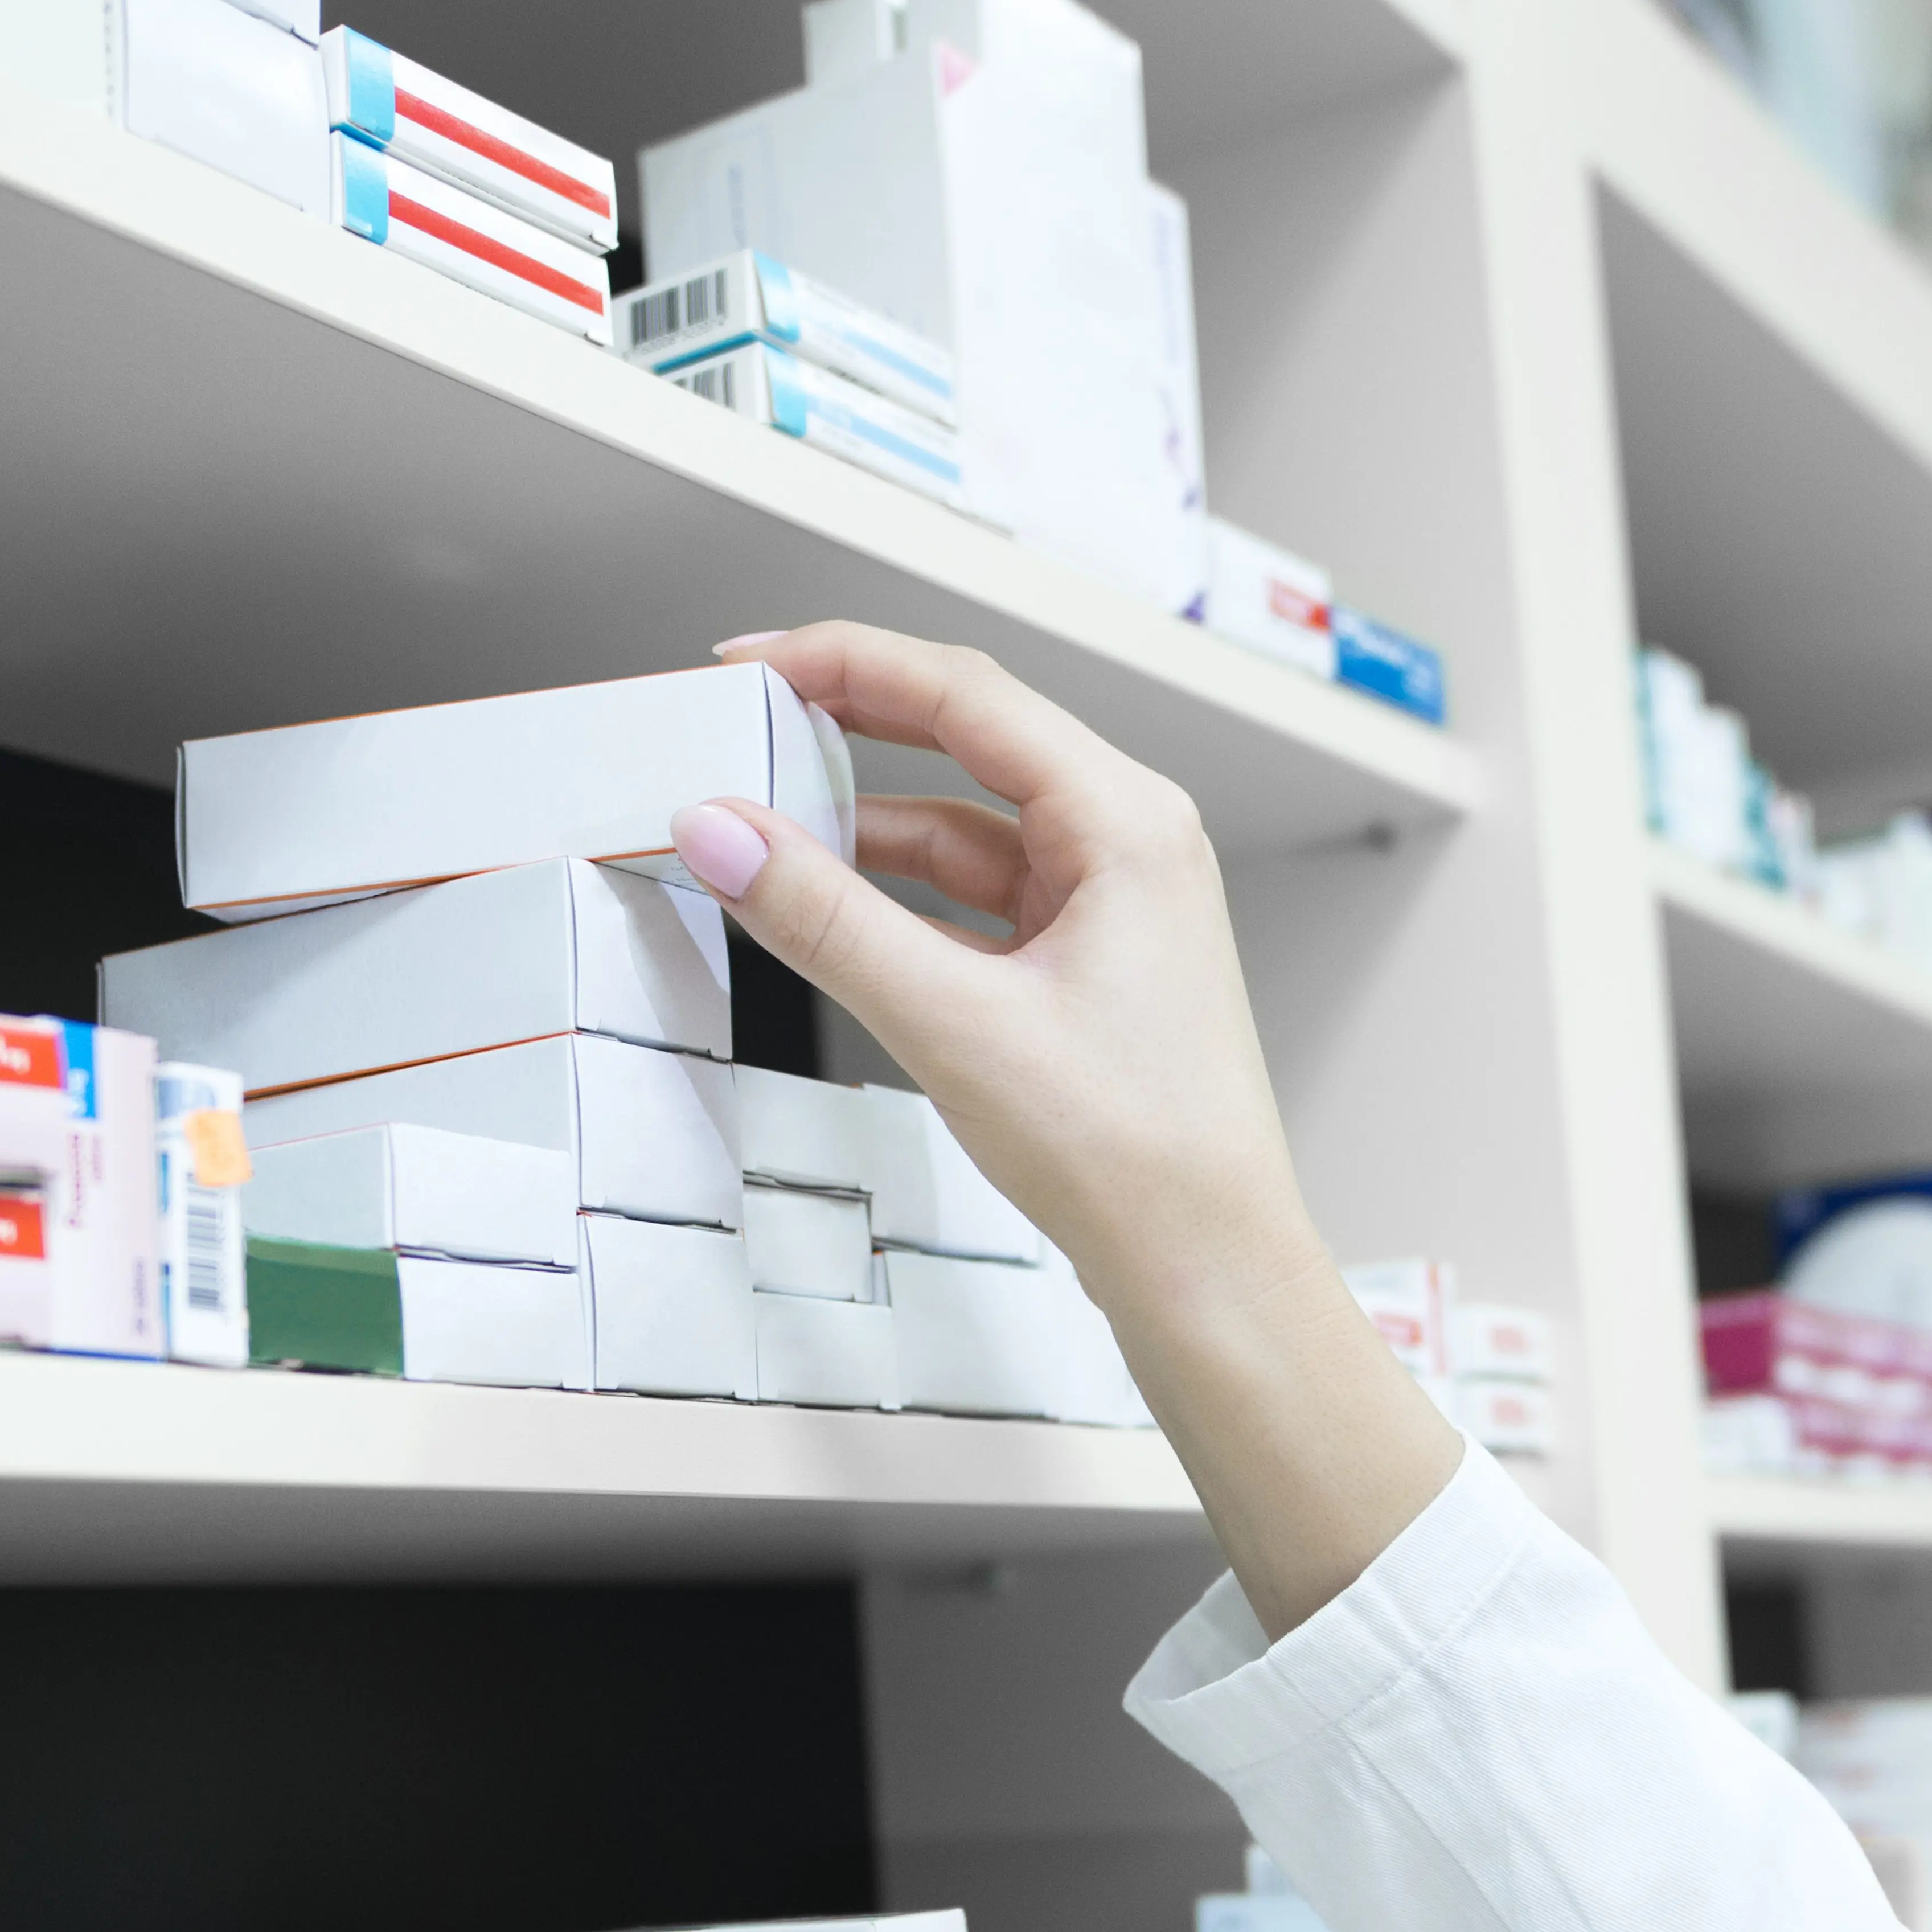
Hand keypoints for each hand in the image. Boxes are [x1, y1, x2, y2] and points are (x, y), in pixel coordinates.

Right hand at [671, 621, 1458, 1633]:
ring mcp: (1108, 903)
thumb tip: (723, 831)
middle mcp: (1128, 842)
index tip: (750, 663)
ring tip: (763, 820)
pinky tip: (828, 901)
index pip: (966, 694)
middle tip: (745, 715)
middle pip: (966, 740)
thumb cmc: (1133, 1154)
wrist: (1208, 1269)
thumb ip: (826, 919)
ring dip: (865, 818)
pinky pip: (974, 894)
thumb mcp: (953, 1022)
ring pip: (964, 824)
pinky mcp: (1083, 961)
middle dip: (850, 722)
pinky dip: (897, 890)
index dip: (845, 662)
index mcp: (1125, 822)